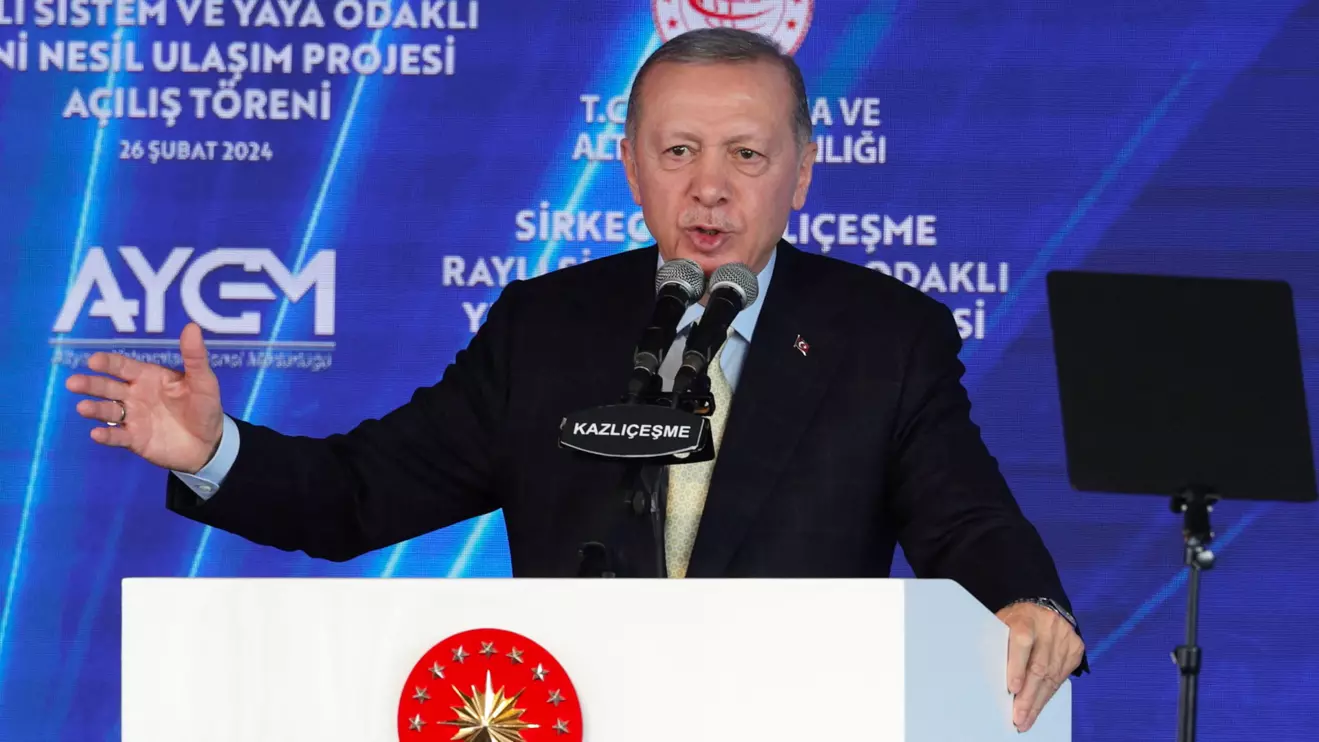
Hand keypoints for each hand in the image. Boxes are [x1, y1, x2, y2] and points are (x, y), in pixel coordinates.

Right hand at [65, 323, 224, 472]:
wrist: (210, 442)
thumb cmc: (204, 406)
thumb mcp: (203, 381)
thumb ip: (194, 357)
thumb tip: (192, 327)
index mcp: (147, 377)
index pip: (123, 367)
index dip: (108, 363)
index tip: (94, 360)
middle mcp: (134, 395)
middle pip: (107, 387)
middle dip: (90, 384)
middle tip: (73, 383)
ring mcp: (132, 417)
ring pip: (108, 411)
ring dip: (94, 409)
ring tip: (83, 407)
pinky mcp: (134, 439)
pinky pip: (117, 436)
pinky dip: (107, 435)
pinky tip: (96, 433)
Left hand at [996, 601, 1084, 732]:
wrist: (1042, 609)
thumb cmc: (1015, 621)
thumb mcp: (1002, 624)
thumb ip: (999, 645)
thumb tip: (991, 677)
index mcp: (1025, 617)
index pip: (1022, 641)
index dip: (1017, 666)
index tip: (1012, 688)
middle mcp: (1049, 627)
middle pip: (1040, 666)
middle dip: (1028, 696)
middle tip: (1018, 716)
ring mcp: (1065, 638)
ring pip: (1052, 676)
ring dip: (1038, 701)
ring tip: (1026, 719)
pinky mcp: (1076, 649)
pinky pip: (1062, 678)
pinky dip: (1048, 695)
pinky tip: (1038, 707)